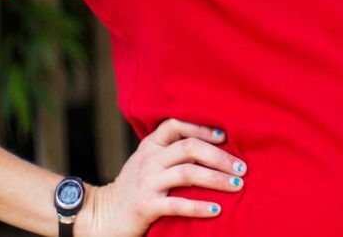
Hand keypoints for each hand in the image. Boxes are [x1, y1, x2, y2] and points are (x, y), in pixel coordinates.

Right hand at [75, 118, 246, 236]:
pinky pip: (177, 204)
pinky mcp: (144, 206)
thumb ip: (170, 152)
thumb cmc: (134, 188)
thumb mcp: (147, 163)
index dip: (201, 127)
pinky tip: (216, 210)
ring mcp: (146, 183)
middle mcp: (148, 160)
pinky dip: (199, 206)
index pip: (175, 125)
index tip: (224, 136)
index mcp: (149, 146)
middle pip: (190, 148)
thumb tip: (213, 144)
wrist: (100, 217)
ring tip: (236, 185)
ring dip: (217, 179)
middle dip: (219, 156)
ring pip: (188, 173)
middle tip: (241, 167)